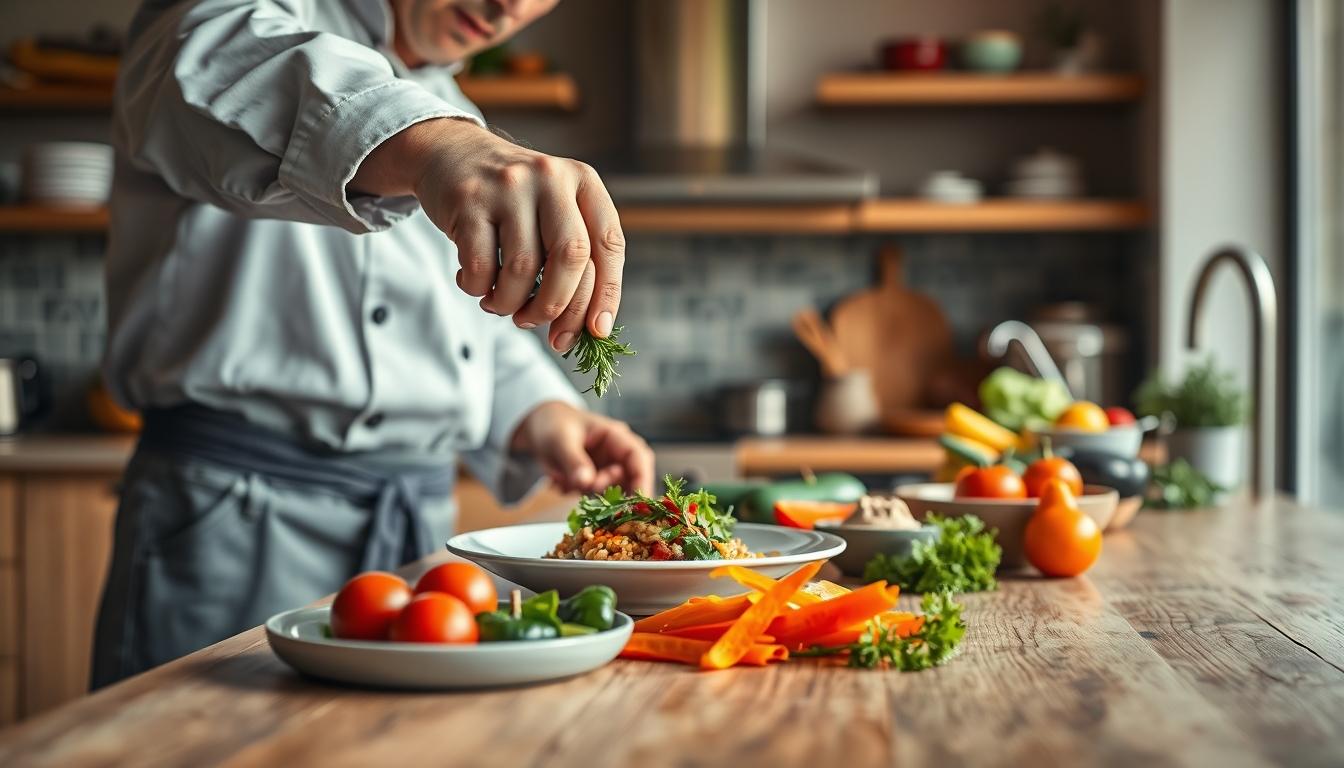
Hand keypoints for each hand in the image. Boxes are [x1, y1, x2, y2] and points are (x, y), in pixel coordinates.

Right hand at [350, 118, 624, 352]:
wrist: (451, 153)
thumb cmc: (511, 200)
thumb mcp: (552, 210)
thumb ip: (572, 256)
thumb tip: (587, 329)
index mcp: (582, 181)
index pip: (608, 245)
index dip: (606, 294)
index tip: (597, 331)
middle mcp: (550, 178)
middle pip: (570, 257)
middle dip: (559, 306)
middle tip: (539, 325)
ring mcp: (508, 186)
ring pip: (523, 269)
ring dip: (512, 304)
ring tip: (502, 305)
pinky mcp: (468, 199)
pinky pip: (480, 267)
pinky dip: (479, 290)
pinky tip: (477, 286)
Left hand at [510, 402, 652, 494]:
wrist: (539, 427)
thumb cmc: (554, 424)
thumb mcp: (560, 440)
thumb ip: (574, 461)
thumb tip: (587, 482)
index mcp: (615, 436)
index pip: (639, 458)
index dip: (642, 481)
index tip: (637, 504)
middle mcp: (616, 455)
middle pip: (630, 481)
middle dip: (612, 493)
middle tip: (585, 489)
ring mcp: (606, 470)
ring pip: (612, 494)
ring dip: (589, 494)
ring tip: (564, 479)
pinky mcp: (595, 483)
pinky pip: (594, 499)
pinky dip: (577, 495)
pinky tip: (560, 481)